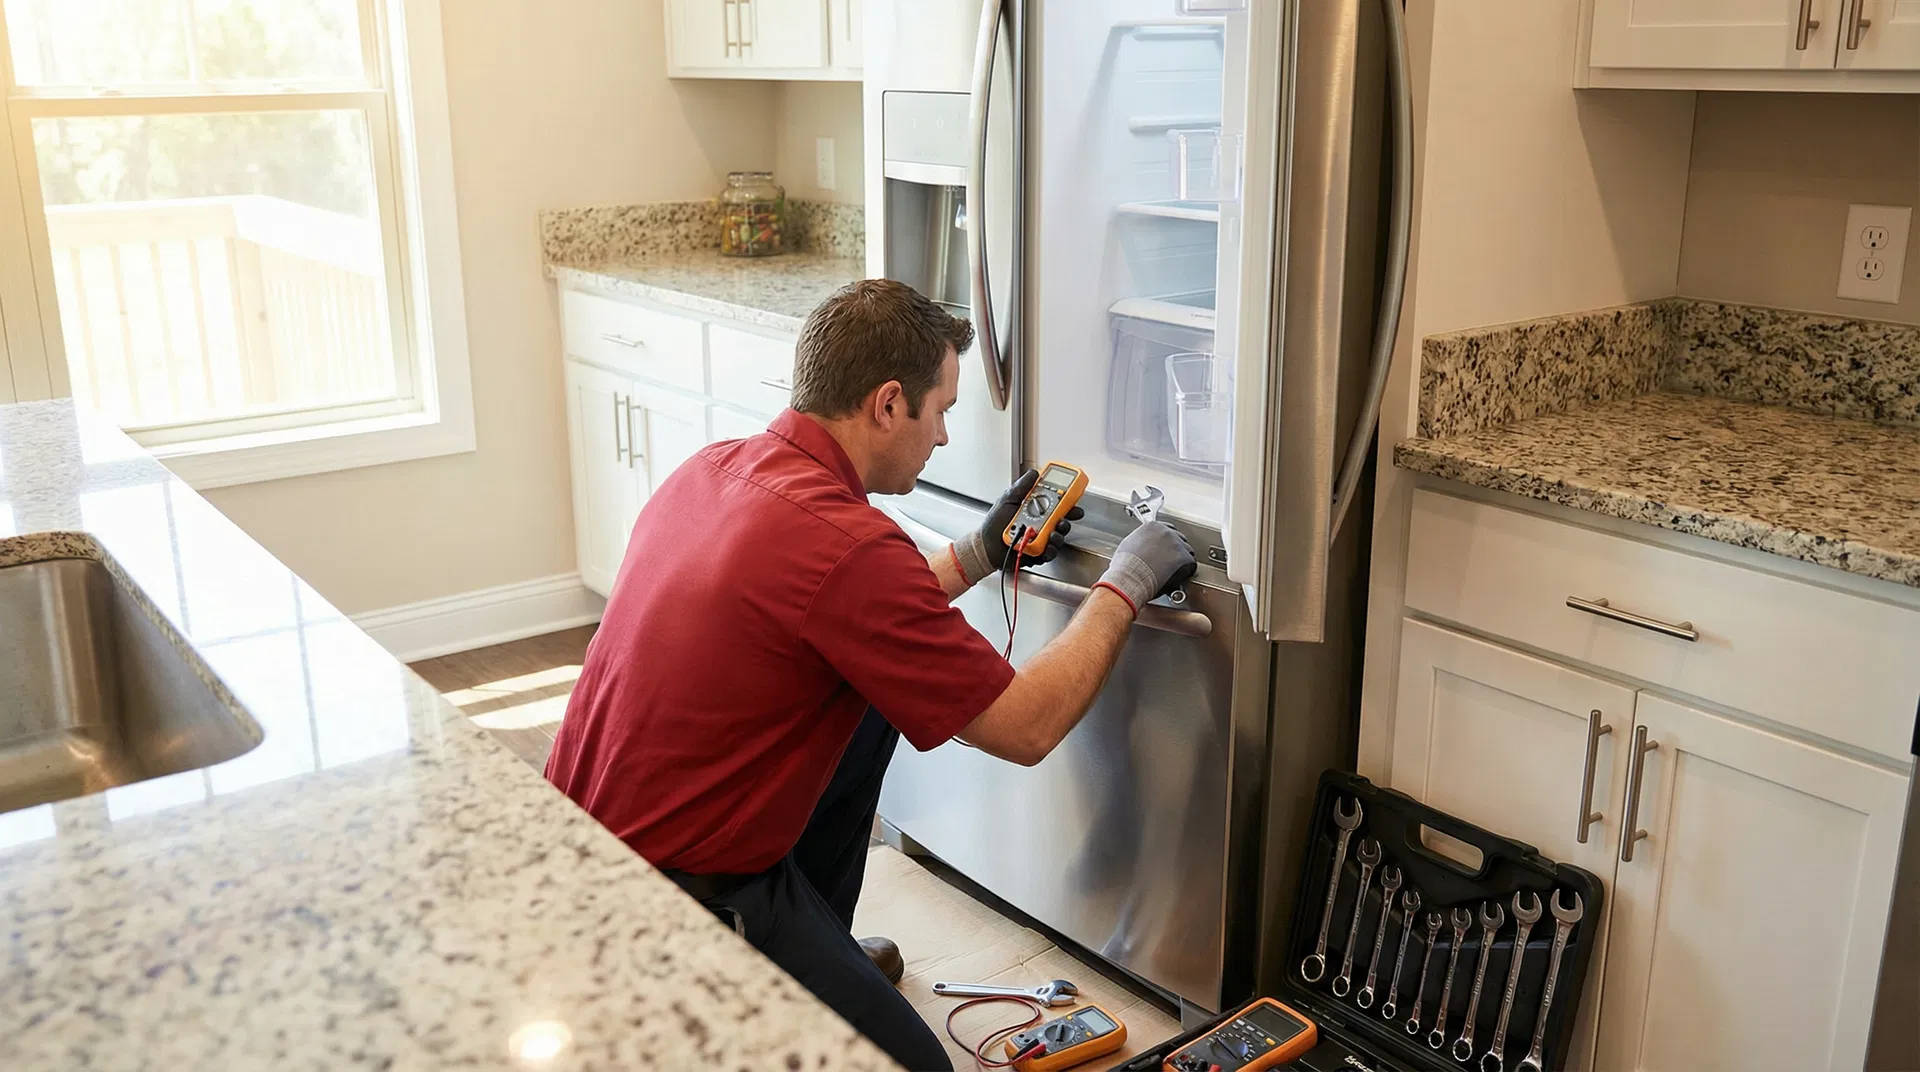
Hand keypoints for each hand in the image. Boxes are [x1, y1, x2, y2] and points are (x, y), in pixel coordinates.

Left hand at [952, 469, 1084, 583]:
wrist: (985, 545)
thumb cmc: (994, 523)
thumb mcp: (1007, 499)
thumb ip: (1022, 486)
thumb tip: (1034, 473)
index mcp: (1036, 510)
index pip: (1057, 504)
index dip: (1068, 501)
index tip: (1073, 497)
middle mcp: (1041, 524)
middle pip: (1062, 520)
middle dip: (1067, 519)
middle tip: (1063, 518)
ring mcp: (1040, 539)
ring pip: (1058, 537)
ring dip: (1059, 535)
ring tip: (1052, 533)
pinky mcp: (1037, 553)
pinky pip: (1050, 552)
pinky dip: (1050, 549)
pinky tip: (1046, 545)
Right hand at [1094, 521, 1196, 616]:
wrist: (1130, 578)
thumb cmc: (1125, 566)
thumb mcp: (1129, 545)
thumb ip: (1141, 541)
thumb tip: (1144, 546)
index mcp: (1153, 526)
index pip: (1168, 529)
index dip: (1168, 542)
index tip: (1167, 548)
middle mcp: (1166, 532)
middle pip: (1179, 538)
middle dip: (1176, 550)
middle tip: (1171, 561)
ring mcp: (1176, 543)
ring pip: (1187, 550)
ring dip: (1183, 560)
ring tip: (1175, 570)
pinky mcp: (1183, 557)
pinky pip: (1191, 563)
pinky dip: (1187, 570)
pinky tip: (1180, 575)